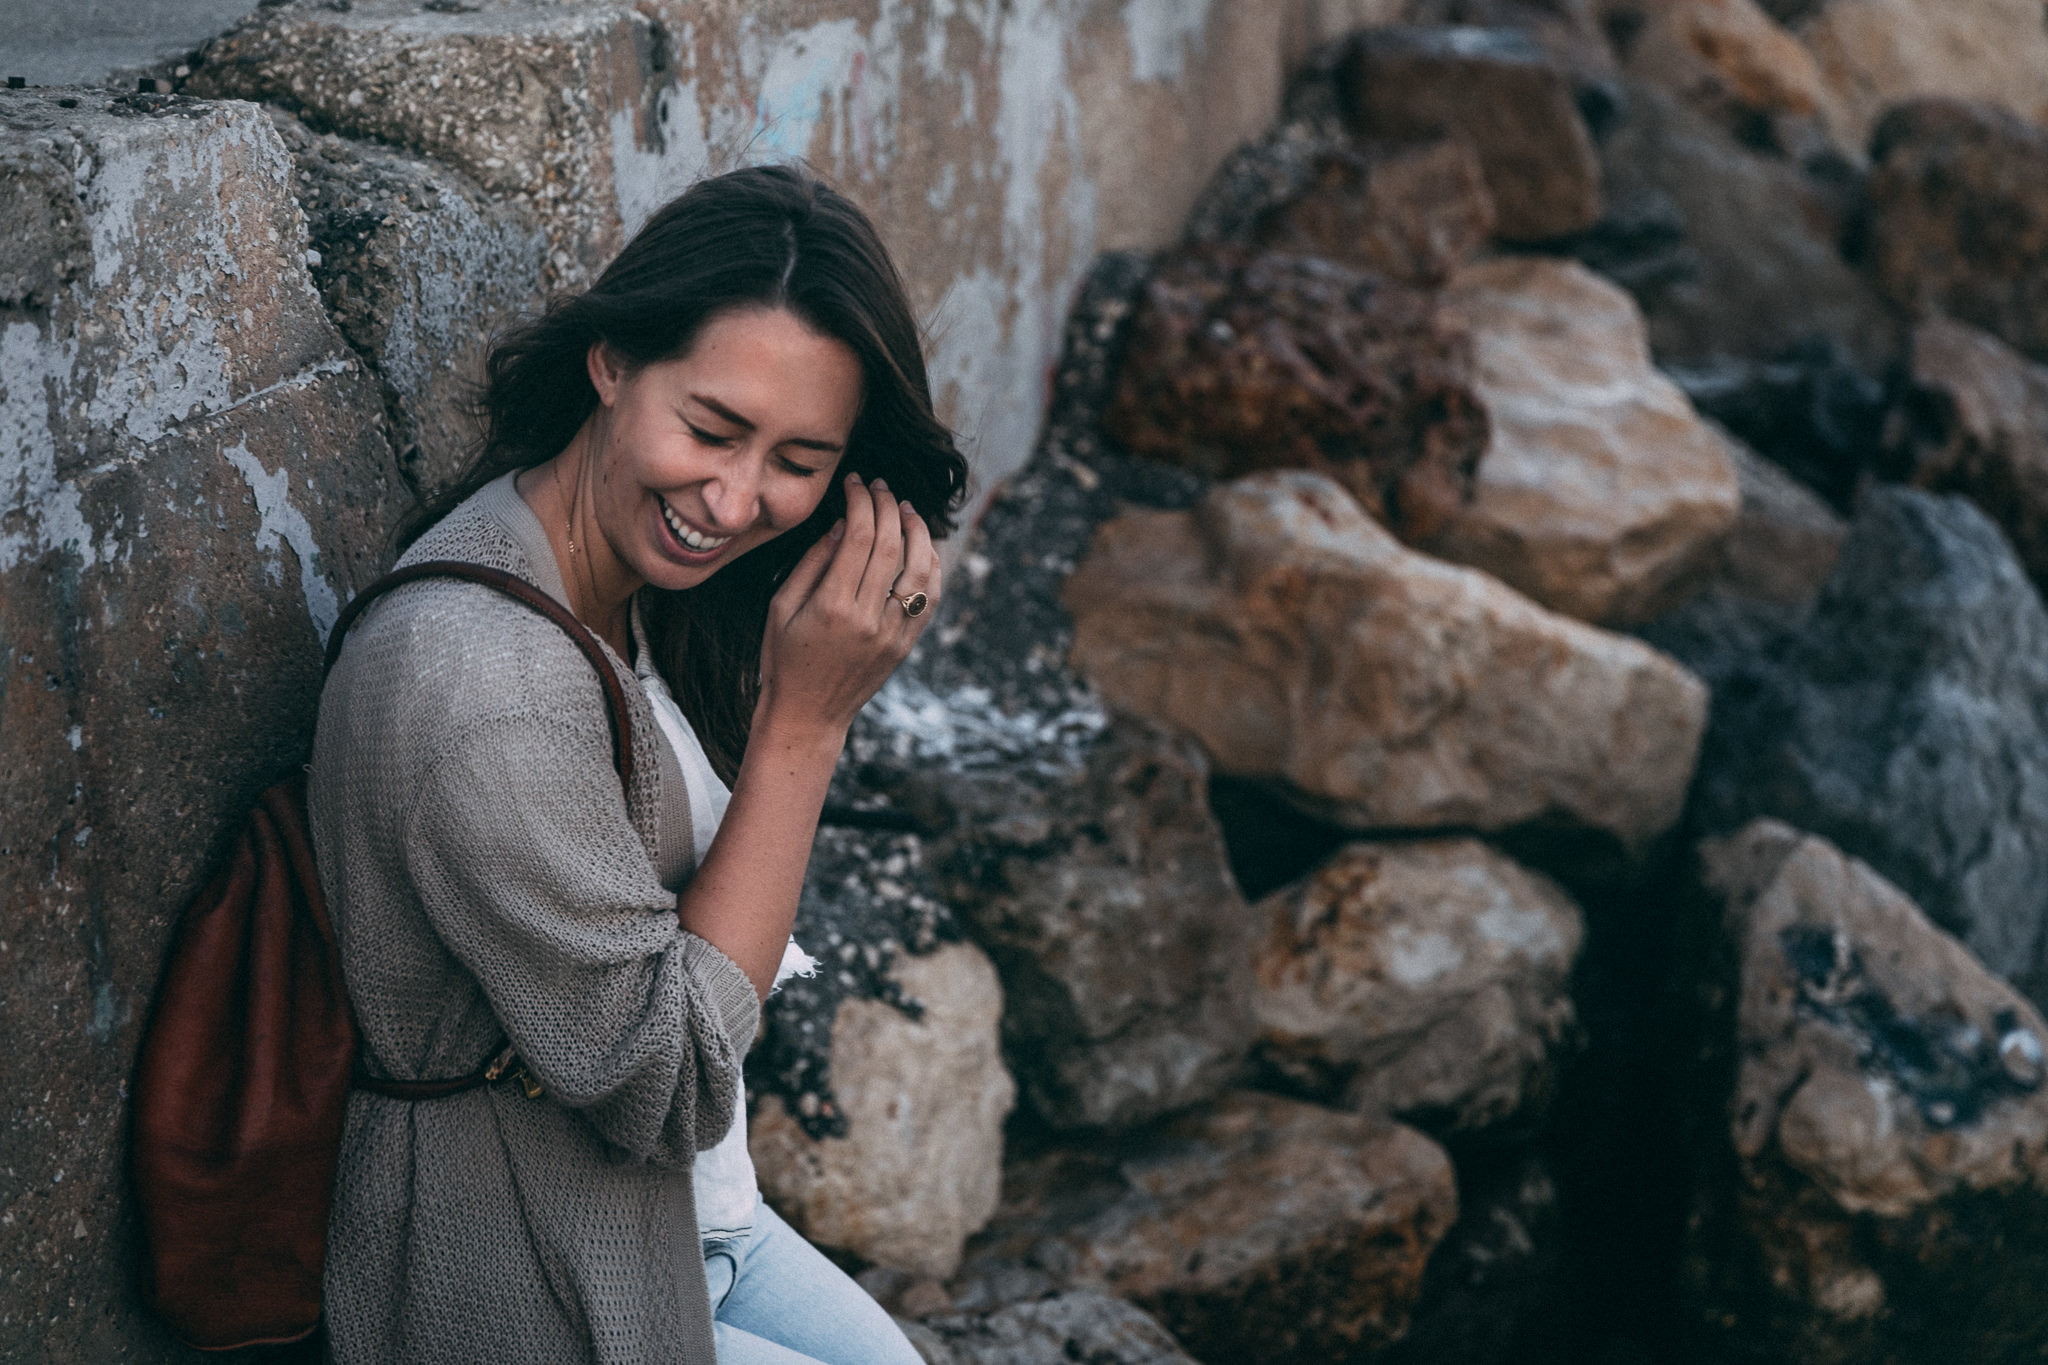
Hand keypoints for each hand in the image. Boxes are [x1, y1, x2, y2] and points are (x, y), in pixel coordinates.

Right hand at [756, 472, 940, 742]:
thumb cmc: (783, 658)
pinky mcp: (905, 646)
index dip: (860, 501)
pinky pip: (929, 599)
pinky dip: (932, 567)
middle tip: (881, 487)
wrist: (808, 714)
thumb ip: (811, 564)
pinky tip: (923, 546)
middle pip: (891, 546)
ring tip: (907, 509)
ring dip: (918, 532)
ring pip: (919, 569)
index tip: (856, 483)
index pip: (858, 537)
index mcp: (832, 606)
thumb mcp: (781, 608)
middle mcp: (868, 619)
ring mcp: (892, 634)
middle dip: (888, 507)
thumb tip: (841, 524)